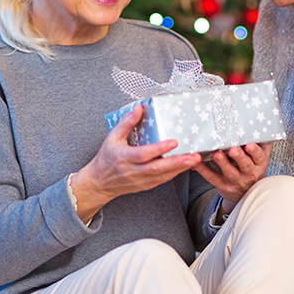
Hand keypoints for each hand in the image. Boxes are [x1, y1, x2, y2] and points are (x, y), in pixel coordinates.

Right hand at [71, 105, 201, 220]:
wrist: (99, 182)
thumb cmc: (106, 158)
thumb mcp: (112, 137)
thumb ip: (126, 123)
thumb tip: (138, 108)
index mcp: (125, 157)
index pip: (144, 154)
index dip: (159, 149)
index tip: (173, 142)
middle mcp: (134, 171)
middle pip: (158, 168)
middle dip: (178, 163)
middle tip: (194, 156)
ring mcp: (140, 180)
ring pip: (163, 176)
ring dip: (180, 169)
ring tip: (194, 160)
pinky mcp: (145, 185)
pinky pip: (162, 180)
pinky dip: (174, 174)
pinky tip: (184, 166)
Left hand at [192, 143, 269, 212]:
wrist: (245, 192)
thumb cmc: (250, 169)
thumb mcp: (257, 159)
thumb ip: (258, 145)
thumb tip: (252, 125)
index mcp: (258, 164)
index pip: (259, 157)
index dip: (255, 151)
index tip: (249, 144)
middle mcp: (249, 173)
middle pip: (245, 165)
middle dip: (239, 157)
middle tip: (233, 150)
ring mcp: (236, 181)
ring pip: (230, 172)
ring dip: (222, 163)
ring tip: (217, 154)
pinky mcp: (223, 186)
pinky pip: (212, 177)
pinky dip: (203, 169)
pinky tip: (196, 162)